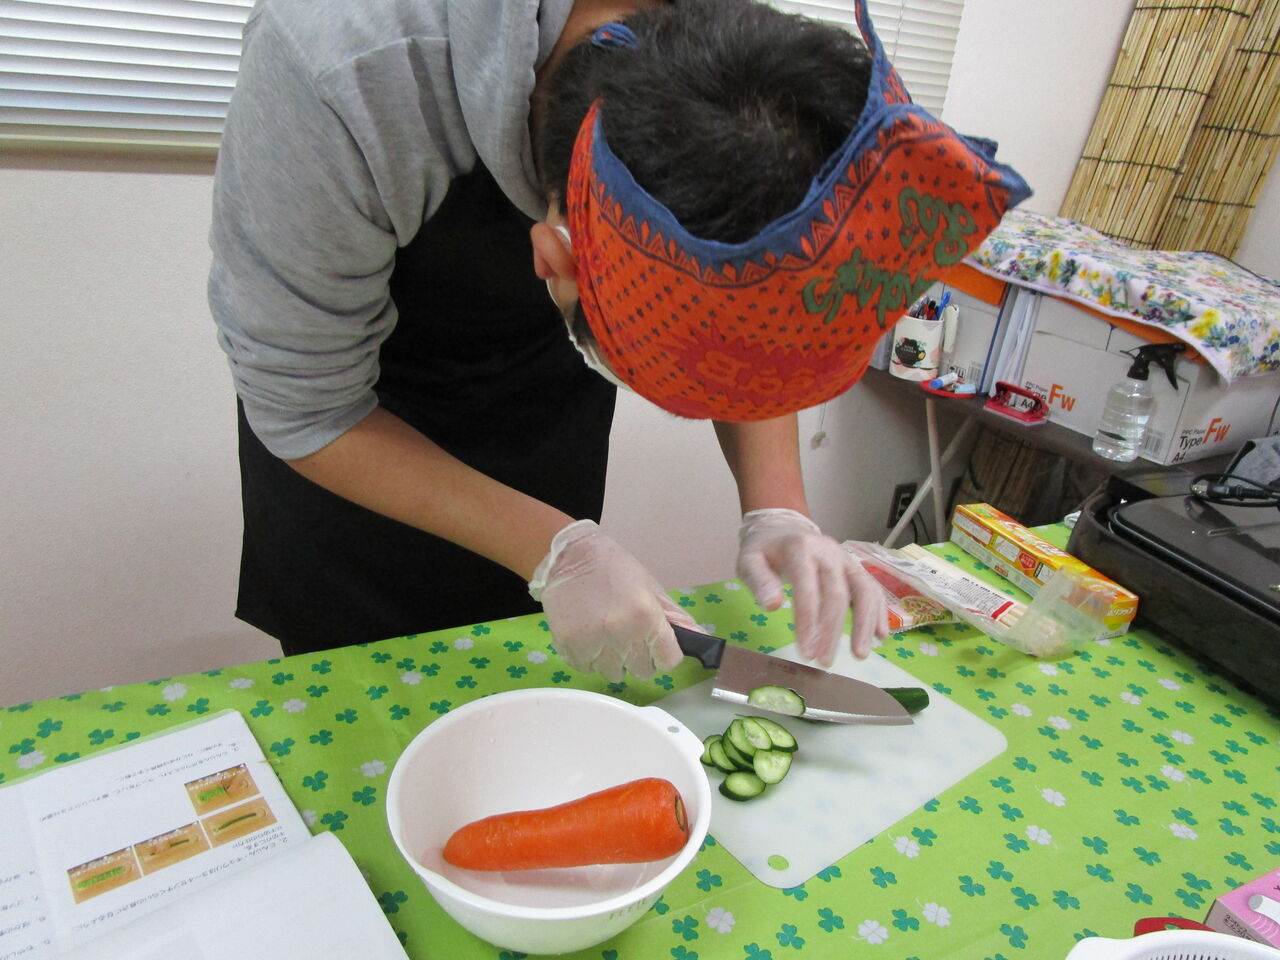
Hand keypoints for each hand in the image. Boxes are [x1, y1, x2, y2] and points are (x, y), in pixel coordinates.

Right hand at [528, 520, 695, 680]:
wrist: (568, 557)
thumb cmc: (614, 568)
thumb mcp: (651, 587)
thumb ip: (675, 617)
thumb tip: (700, 639)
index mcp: (646, 618)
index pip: (669, 661)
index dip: (664, 653)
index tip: (657, 644)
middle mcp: (621, 635)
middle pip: (643, 671)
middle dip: (640, 658)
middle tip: (629, 636)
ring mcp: (593, 644)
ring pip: (615, 674)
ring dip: (614, 661)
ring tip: (606, 636)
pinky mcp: (569, 649)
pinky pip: (588, 670)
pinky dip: (591, 659)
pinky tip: (589, 637)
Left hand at [735, 508, 888, 664]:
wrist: (782, 528)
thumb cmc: (764, 551)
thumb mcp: (749, 561)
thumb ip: (758, 581)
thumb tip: (772, 605)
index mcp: (800, 549)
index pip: (808, 587)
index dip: (808, 620)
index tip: (806, 651)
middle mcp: (829, 552)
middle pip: (837, 594)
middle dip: (832, 631)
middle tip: (823, 661)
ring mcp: (846, 559)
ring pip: (864, 591)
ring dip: (864, 625)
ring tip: (859, 655)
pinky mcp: (856, 568)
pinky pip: (873, 589)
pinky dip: (880, 612)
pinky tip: (881, 636)